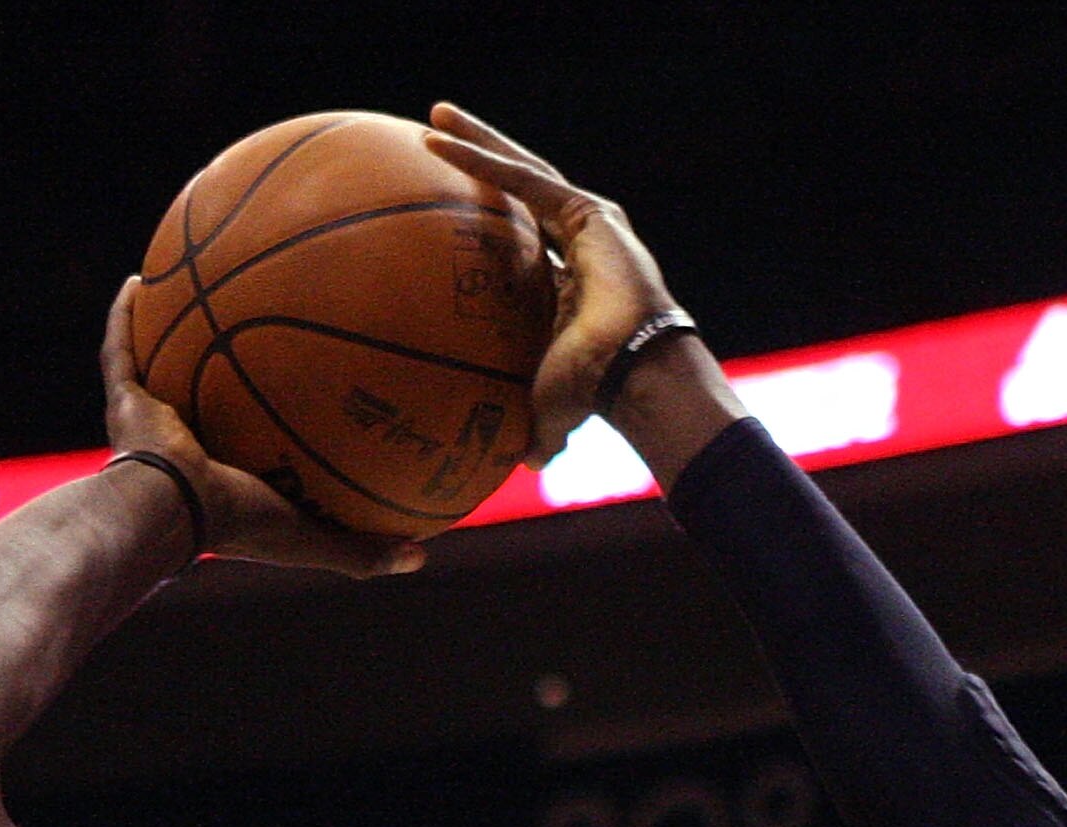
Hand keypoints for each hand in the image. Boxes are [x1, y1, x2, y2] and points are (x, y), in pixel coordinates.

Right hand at [101, 281, 423, 578]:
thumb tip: (421, 556)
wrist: (173, 511)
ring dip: (168, 335)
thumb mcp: (315, 536)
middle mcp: (185, 447)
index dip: (275, 419)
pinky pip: (120, 350)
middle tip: (251, 322)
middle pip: (206, 394)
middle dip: (222, 363)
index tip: (301, 390)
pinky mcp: (122, 402)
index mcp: (226, 478)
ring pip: (158, 367)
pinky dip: (123, 318)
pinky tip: (139, 281)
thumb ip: (363, 547)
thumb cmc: (241, 523)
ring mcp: (149, 423)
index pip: (255, 444)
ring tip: (188, 287)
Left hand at [421, 106, 680, 462]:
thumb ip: (527, 427)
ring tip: (435, 118)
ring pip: (520, 171)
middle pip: (515, 192)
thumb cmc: (594, 397)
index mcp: (563, 284)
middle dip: (476, 161)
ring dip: (476, 143)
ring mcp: (586, 223)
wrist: (635, 375)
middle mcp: (575, 245)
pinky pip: (524, 181)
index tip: (448, 210)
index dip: (485, 223)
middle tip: (431, 135)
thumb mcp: (543, 407)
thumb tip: (514, 468)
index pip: (516, 242)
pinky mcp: (589, 213)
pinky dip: (484, 161)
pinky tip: (446, 143)